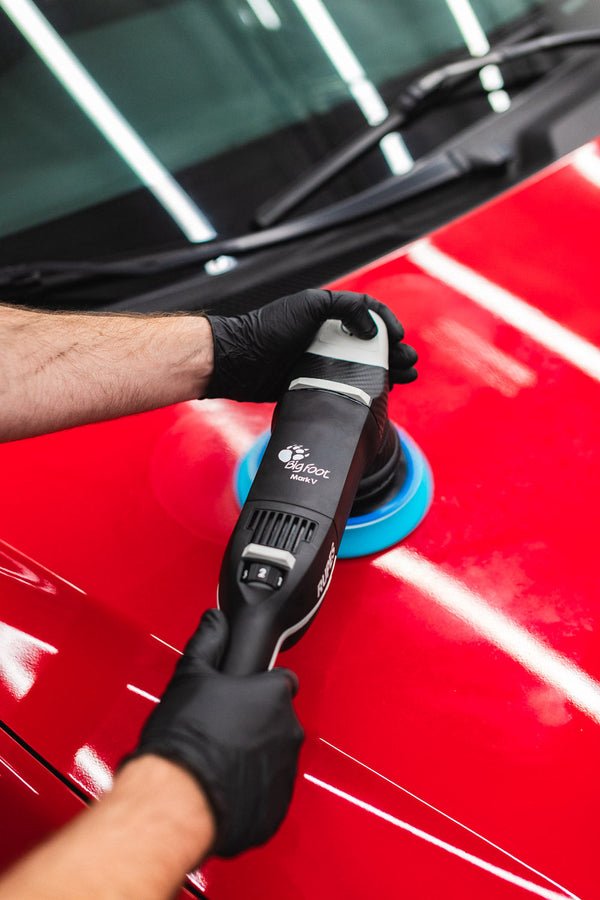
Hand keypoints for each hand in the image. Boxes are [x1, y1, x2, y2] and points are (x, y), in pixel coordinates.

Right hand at [124, 609, 303, 857]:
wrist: (177, 801)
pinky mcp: (276, 809)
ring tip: (217, 759)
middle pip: (277, 720)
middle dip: (255, 723)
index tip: (243, 694)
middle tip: (221, 729)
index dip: (260, 686)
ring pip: (274, 757)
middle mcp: (288, 733)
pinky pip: (267, 792)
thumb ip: (208, 642)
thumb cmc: (186, 740)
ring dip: (254, 756)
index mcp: (274, 696)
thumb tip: (214, 621)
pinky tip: (222, 786)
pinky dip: (250, 789)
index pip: (282, 681)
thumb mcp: (191, 676)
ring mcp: (285, 773)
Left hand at [204, 289, 416, 401]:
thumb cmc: (267, 329)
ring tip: (406, 377)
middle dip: (395, 353)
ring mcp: (322, 363)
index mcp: (328, 315)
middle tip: (410, 363)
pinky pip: (346, 388)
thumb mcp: (309, 305)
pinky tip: (382, 393)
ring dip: (388, 371)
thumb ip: (345, 307)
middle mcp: (327, 338)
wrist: (238, 362)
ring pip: (363, 368)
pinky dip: (367, 390)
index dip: (388, 325)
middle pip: (372, 345)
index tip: (398, 337)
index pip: (368, 316)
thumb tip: (371, 328)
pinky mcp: (315, 386)